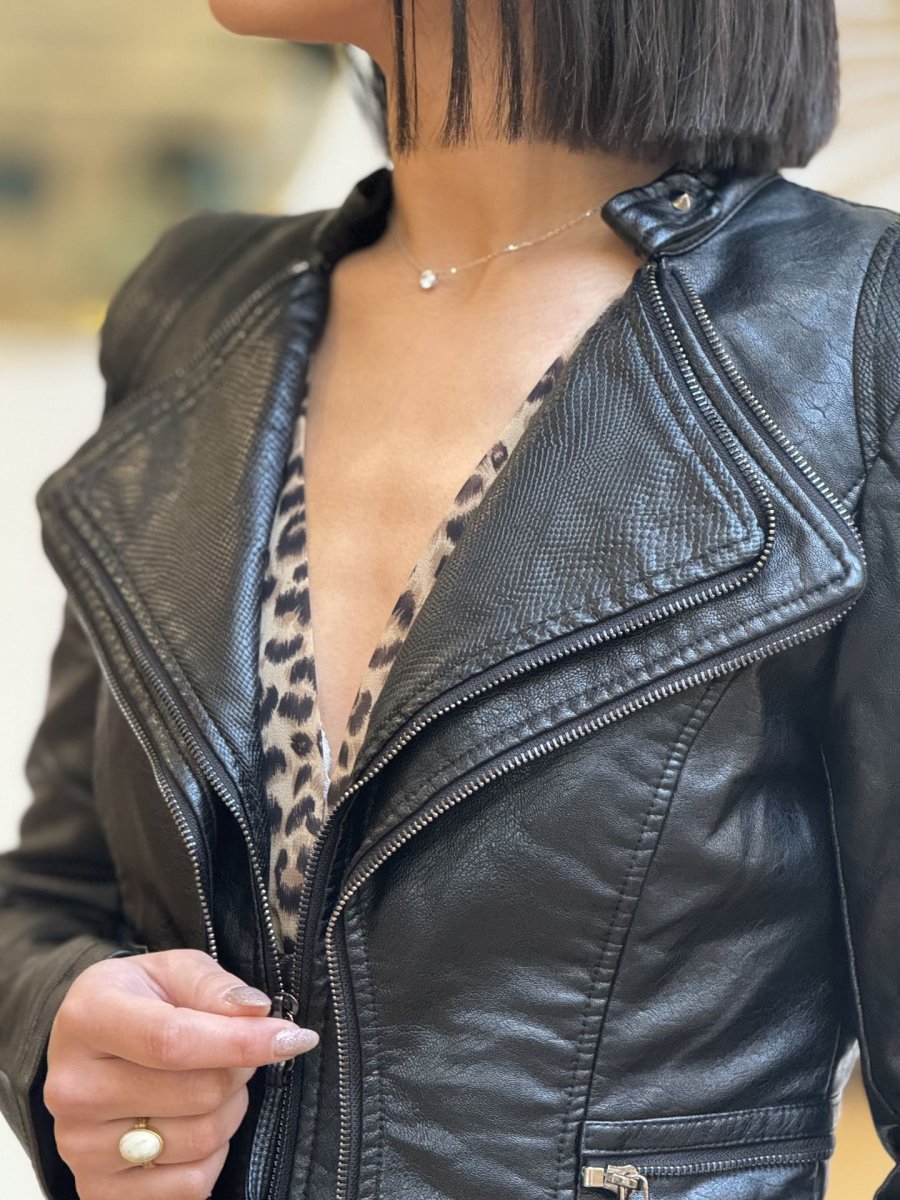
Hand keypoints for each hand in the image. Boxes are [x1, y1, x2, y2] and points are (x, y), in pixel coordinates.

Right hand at [44, 948, 316, 1199]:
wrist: (90, 1046)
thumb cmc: (142, 1000)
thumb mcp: (175, 970)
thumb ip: (215, 986)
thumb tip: (258, 1012)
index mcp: (88, 1018)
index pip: (173, 1041)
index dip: (241, 1043)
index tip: (294, 1038)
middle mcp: (74, 1088)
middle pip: (197, 1093)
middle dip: (239, 1070)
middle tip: (236, 1053)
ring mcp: (80, 1146)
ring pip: (200, 1140)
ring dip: (229, 1110)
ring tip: (211, 1084)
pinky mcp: (98, 1190)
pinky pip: (191, 1185)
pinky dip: (212, 1154)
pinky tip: (193, 1123)